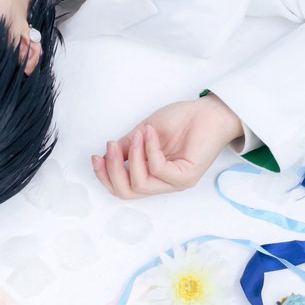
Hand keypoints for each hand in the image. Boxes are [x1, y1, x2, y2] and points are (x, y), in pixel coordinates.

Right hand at [91, 96, 243, 198]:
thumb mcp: (142, 133)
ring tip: (137, 135)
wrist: (208, 112)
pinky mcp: (187, 177)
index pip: (122, 189)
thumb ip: (126, 147)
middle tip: (110, 147)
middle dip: (113, 170)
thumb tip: (105, 157)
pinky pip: (159, 170)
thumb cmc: (180, 121)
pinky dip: (149, 150)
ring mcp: (176, 183)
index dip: (105, 176)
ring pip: (141, 184)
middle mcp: (163, 184)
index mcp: (152, 177)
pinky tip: (149, 133)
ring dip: (133, 156)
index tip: (96, 156)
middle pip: (127, 192)